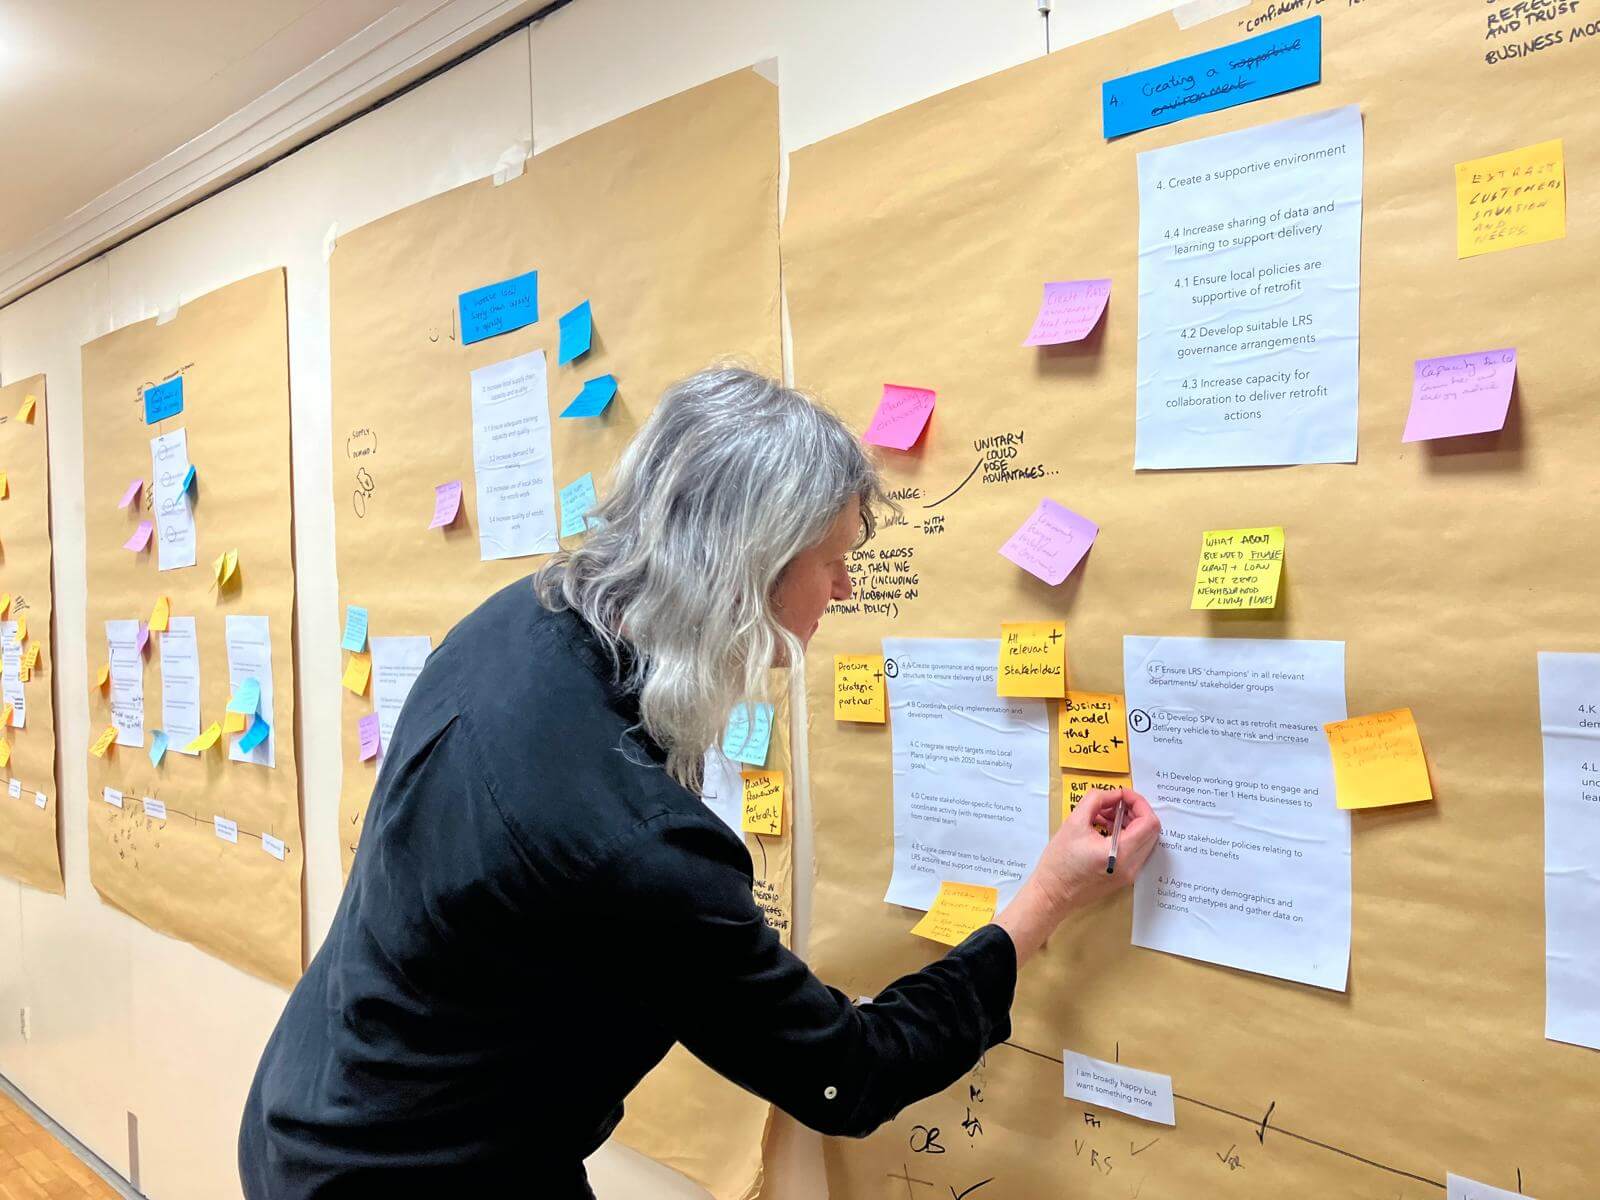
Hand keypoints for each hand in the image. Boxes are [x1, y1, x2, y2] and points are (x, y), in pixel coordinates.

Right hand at [994, 788, 1160, 965]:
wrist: (1052, 894)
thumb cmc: (1059, 861)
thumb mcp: (1073, 822)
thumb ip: (1096, 800)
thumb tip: (1114, 794)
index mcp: (1120, 852)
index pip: (1148, 822)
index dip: (1138, 802)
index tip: (1120, 795)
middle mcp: (1131, 866)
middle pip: (1151, 831)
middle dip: (1135, 811)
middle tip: (1113, 804)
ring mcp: (1130, 874)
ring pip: (1145, 840)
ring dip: (1131, 823)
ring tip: (1105, 816)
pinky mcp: (1125, 877)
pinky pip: (1136, 850)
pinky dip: (1127, 835)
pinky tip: (1105, 830)